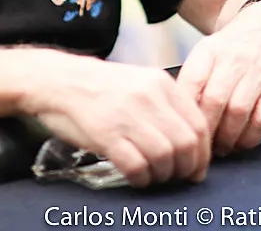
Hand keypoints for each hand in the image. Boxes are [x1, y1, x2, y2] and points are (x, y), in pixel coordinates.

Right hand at [25, 53, 209, 187]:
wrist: (57, 80)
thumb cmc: (99, 86)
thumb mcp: (139, 82)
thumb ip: (165, 104)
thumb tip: (190, 139)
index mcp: (160, 83)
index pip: (198, 124)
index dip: (203, 153)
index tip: (196, 167)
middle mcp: (147, 96)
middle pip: (186, 144)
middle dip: (187, 169)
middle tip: (177, 177)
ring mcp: (126, 115)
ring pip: (165, 157)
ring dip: (163, 175)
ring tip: (153, 177)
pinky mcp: (106, 133)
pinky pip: (137, 165)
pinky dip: (141, 178)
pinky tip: (136, 177)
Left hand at [176, 1, 260, 155]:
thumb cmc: (230, 49)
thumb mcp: (206, 52)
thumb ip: (192, 79)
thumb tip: (176, 115)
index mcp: (209, 51)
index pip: (191, 82)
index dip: (184, 111)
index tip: (181, 128)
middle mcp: (233, 60)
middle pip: (214, 100)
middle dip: (205, 130)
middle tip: (200, 145)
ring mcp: (257, 74)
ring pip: (238, 112)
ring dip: (227, 138)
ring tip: (220, 149)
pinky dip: (250, 138)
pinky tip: (241, 143)